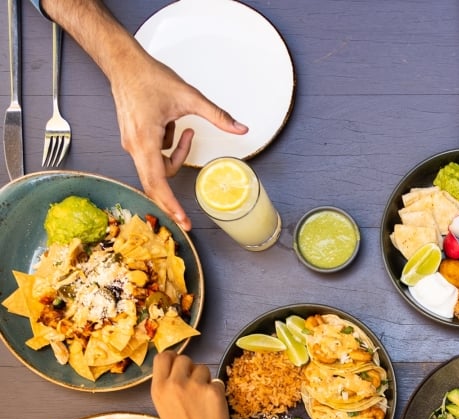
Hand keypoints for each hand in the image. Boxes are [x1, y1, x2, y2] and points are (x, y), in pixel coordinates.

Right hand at [110, 51, 246, 230]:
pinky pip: (154, 156)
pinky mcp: (134, 140)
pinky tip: (170, 124)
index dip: (170, 204)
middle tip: (186, 220)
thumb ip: (217, 116)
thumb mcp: (189, 96)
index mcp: (145, 140)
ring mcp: (132, 144)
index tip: (182, 219)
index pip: (158, 181)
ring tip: (183, 129)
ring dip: (176, 156)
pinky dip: (167, 147)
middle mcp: (135, 147)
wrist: (124, 64)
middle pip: (153, 184)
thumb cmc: (148, 78)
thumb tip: (241, 128)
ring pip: (157, 167)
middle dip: (171, 201)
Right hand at [150, 351, 229, 418]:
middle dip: (191, 368)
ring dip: (205, 380)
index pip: (163, 356)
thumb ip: (169, 387)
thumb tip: (178, 369)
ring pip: (203, 368)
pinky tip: (212, 408)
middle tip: (194, 386)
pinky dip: (217, 392)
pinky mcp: (213, 391)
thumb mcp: (163, 407)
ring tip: (202, 401)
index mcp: (158, 388)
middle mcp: (174, 384)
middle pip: (185, 358)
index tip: (179, 365)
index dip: (173, 358)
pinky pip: (217, 382)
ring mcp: (195, 386)